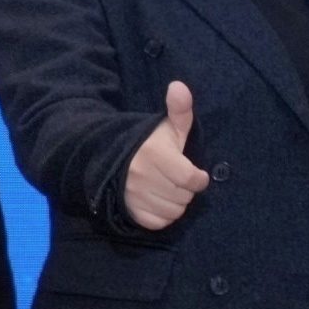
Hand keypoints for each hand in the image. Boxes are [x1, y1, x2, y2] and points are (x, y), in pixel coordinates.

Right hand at [123, 80, 208, 230]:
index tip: (195, 173)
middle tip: (175, 178)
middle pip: (184, 196)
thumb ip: (180, 110)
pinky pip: (159, 222)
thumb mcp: (167, 126)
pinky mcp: (129, 211)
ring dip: (175, 202)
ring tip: (166, 187)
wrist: (110, 156)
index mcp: (154, 154)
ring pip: (173, 211)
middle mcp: (141, 176)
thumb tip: (179, 86)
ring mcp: (133, 195)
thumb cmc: (148, 142)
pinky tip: (157, 199)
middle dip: (185, 189)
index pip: (190, 178)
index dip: (198, 178)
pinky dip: (162, 215)